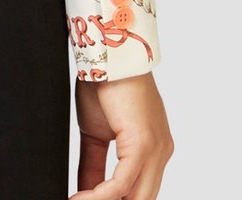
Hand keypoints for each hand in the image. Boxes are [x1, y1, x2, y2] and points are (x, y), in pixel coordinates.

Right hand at [70, 71, 173, 199]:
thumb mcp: (97, 134)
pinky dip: (100, 195)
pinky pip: (123, 184)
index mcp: (154, 150)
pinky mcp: (144, 144)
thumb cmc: (105, 84)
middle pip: (141, 199)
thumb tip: (85, 192)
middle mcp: (161, 152)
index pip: (139, 192)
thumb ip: (94, 165)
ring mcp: (156, 149)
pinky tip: (80, 196)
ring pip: (136, 197)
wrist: (108, 54)